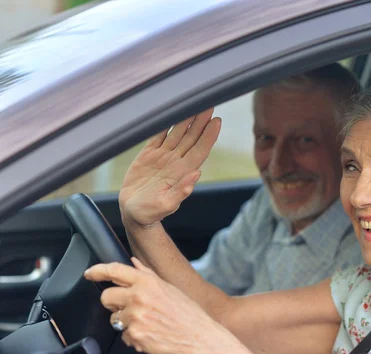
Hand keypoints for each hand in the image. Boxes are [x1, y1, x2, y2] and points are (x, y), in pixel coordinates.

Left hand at [83, 258, 265, 353]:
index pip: (114, 270)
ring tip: (147, 323)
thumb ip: (147, 274)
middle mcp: (139, 297)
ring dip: (125, 322)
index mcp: (148, 282)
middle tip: (128, 308)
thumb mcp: (169, 288)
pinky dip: (134, 337)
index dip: (98, 271)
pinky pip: (124, 336)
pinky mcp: (134, 335)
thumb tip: (134, 263)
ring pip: (114, 319)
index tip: (90, 273)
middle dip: (113, 303)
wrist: (200, 338)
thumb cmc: (189, 314)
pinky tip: (150, 334)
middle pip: (106, 296)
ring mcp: (135, 317)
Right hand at [119, 110, 220, 227]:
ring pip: (177, 133)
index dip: (209, 136)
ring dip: (186, 118)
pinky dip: (164, 123)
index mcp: (183, 172)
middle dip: (201, 120)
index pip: (200, 150)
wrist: (133, 213)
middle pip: (191, 137)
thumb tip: (196, 175)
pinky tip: (170, 111)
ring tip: (194, 102)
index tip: (217, 121)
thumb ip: (181, 192)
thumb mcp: (165, 205)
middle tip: (209, 102)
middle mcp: (176, 161)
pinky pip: (158, 135)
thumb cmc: (150, 213)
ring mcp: (163, 157)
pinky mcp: (148, 154)